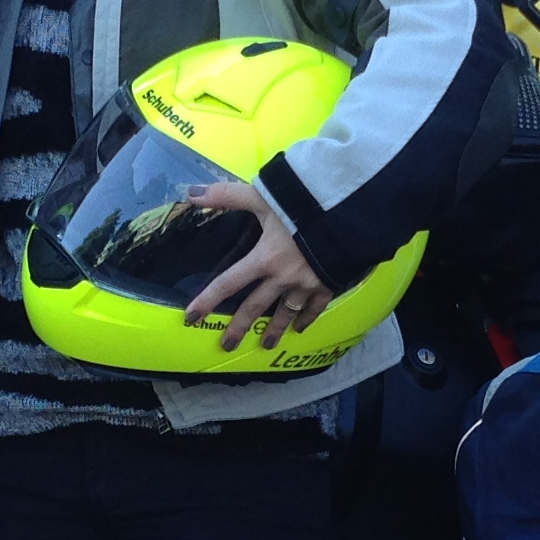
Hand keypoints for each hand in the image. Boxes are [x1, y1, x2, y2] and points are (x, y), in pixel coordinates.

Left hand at [181, 179, 332, 350]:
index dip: (208, 300)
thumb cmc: (302, 203)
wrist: (348, 212)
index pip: (228, 283)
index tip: (192, 318)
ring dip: (275, 329)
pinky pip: (316, 308)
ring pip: (286, 313)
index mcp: (263, 259)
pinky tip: (301, 328)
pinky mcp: (329, 284)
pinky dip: (307, 319)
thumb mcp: (262, 195)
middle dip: (240, 328)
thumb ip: (227, 195)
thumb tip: (192, 194)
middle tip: (228, 345)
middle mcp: (282, 278)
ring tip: (267, 344)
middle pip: (255, 307)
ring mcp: (307, 285)